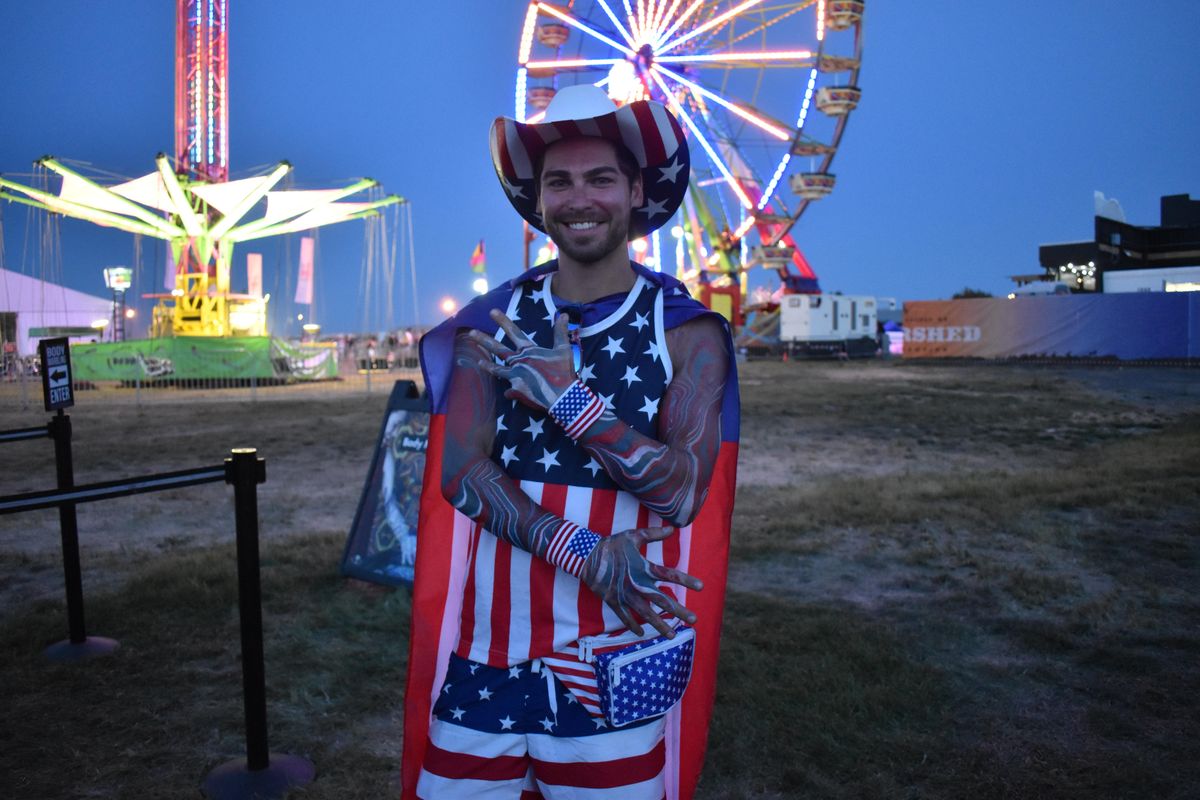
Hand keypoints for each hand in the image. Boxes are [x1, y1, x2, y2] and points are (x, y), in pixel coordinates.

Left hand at [471, 310, 575, 411]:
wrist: (564, 396)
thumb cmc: (564, 372)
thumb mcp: (564, 350)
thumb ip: (560, 332)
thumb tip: (564, 314)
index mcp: (529, 350)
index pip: (513, 332)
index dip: (503, 321)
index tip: (492, 311)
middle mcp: (519, 361)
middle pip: (498, 349)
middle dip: (484, 340)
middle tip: (471, 333)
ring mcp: (515, 376)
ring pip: (497, 369)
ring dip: (487, 365)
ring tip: (478, 360)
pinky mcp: (516, 389)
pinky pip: (510, 390)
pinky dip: (511, 391)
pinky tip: (509, 392)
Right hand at [580, 527, 702, 637]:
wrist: (586, 556)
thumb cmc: (611, 545)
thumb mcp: (633, 536)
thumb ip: (654, 534)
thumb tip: (672, 529)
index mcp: (644, 568)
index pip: (669, 575)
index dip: (686, 580)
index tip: (701, 587)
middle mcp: (637, 584)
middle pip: (662, 600)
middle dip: (679, 611)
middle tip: (694, 620)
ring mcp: (625, 595)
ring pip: (646, 614)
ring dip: (660, 626)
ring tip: (672, 636)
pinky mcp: (614, 601)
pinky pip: (625, 617)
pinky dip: (632, 626)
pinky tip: (641, 634)